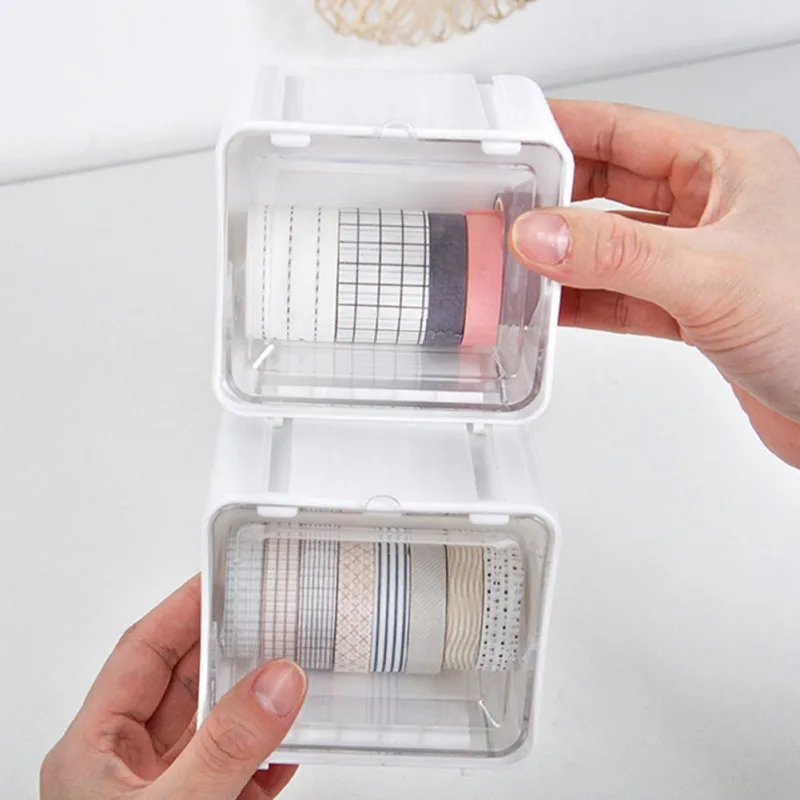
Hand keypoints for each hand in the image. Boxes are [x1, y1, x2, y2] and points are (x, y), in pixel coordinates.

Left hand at [40, 576, 306, 799]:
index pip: (142, 653)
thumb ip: (224, 746)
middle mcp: (126, 766)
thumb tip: (278, 681)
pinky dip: (267, 756)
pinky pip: (236, 771)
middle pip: (183, 682)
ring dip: (255, 705)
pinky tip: (290, 745)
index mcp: (95, 751)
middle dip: (228, 648)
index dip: (183, 608)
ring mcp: (164, 792)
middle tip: (270, 613)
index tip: (223, 576)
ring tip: (290, 673)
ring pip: (214, 726)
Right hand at [510, 100, 799, 467]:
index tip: (516, 136)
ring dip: (566, 258)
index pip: (628, 131)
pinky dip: (585, 302)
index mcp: (730, 169)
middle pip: (612, 187)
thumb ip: (615, 255)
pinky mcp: (692, 309)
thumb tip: (540, 235)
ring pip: (613, 247)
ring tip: (517, 261)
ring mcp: (700, 260)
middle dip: (556, 198)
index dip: (567, 128)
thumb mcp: (709, 277)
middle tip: (506, 206)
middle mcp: (714, 209)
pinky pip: (622, 295)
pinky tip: (552, 306)